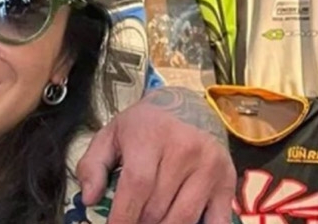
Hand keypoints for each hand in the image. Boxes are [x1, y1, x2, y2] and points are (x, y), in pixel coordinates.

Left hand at [76, 87, 235, 223]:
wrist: (187, 106)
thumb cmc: (143, 125)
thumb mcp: (110, 135)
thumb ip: (93, 165)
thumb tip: (89, 199)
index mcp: (150, 136)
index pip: (137, 185)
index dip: (123, 215)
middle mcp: (184, 149)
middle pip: (158, 207)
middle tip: (130, 222)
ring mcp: (210, 167)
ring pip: (184, 218)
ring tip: (148, 223)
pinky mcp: (228, 181)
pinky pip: (217, 222)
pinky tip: (177, 223)